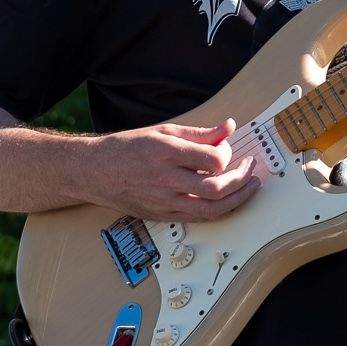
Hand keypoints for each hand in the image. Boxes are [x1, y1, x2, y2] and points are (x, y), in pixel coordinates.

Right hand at [84, 118, 259, 221]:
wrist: (95, 171)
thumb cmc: (128, 148)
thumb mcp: (163, 131)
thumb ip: (199, 133)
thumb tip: (228, 127)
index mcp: (166, 153)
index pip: (212, 159)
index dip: (227, 154)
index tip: (228, 148)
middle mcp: (165, 179)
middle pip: (215, 187)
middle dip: (241, 179)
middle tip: (250, 168)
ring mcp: (163, 201)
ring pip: (210, 209)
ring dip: (237, 199)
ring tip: (249, 187)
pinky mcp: (162, 215)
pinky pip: (197, 218)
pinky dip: (217, 210)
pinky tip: (227, 200)